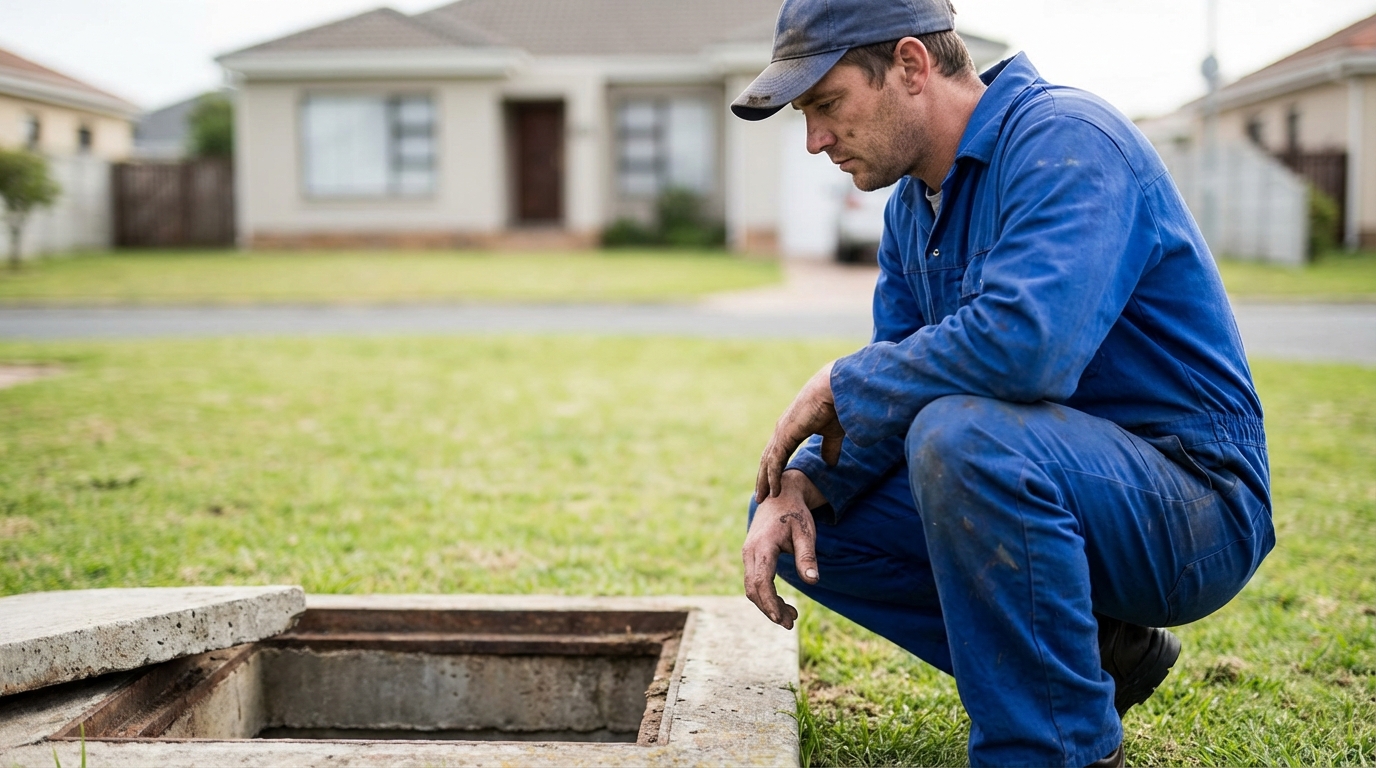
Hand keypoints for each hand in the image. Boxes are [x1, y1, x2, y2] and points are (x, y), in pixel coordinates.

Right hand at [742, 470, 823, 629]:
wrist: (780, 494)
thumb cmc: (795, 512)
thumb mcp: (806, 532)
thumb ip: (807, 556)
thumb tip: (813, 581)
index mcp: (762, 546)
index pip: (761, 581)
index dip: (770, 603)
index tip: (782, 620)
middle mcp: (750, 551)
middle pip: (753, 589)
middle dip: (770, 609)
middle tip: (791, 623)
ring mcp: (748, 554)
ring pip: (752, 587)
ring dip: (768, 604)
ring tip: (791, 616)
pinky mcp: (751, 556)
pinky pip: (754, 581)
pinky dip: (765, 595)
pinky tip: (781, 603)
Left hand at [756, 361, 844, 501]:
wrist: (835, 390)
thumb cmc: (836, 407)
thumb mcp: (833, 434)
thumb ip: (829, 449)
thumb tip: (830, 464)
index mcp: (791, 429)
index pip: (777, 453)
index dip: (773, 470)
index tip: (772, 486)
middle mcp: (782, 430)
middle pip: (768, 459)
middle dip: (763, 478)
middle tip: (761, 497)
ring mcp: (781, 431)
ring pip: (768, 462)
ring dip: (764, 481)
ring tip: (763, 498)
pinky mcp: (785, 434)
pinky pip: (775, 460)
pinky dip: (773, 476)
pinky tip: (774, 489)